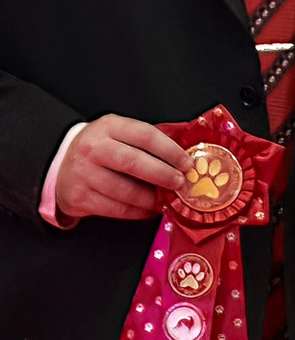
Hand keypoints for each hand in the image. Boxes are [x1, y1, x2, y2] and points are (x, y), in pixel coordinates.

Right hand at [51, 116, 186, 221]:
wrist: (62, 166)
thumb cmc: (102, 150)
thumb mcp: (119, 134)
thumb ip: (148, 141)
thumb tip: (188, 154)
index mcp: (107, 127)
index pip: (145, 135)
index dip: (171, 151)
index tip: (187, 163)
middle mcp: (92, 148)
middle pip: (135, 163)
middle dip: (163, 176)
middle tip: (180, 183)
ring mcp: (83, 173)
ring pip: (127, 192)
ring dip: (153, 199)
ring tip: (166, 200)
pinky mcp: (80, 197)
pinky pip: (118, 209)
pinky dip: (139, 212)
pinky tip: (149, 209)